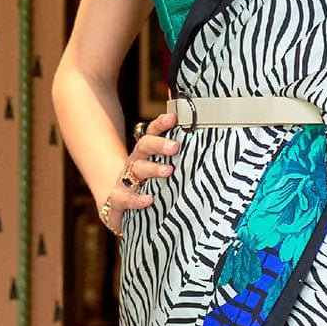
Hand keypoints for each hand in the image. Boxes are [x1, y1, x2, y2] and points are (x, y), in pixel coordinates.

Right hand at [98, 112, 180, 232]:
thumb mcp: (161, 173)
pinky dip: (136, 199)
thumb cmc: (147, 187)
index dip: (161, 124)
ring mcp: (125, 181)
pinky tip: (149, 200)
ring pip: (137, 169)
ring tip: (168, 171)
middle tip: (175, 146)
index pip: (152, 133)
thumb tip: (208, 154)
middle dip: (159, 144)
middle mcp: (135, 163)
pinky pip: (124, 198)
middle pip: (144, 147)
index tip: (174, 117)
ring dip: (152, 169)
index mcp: (146, 154)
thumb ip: (179, 163)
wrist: (118, 207)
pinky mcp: (117, 200)